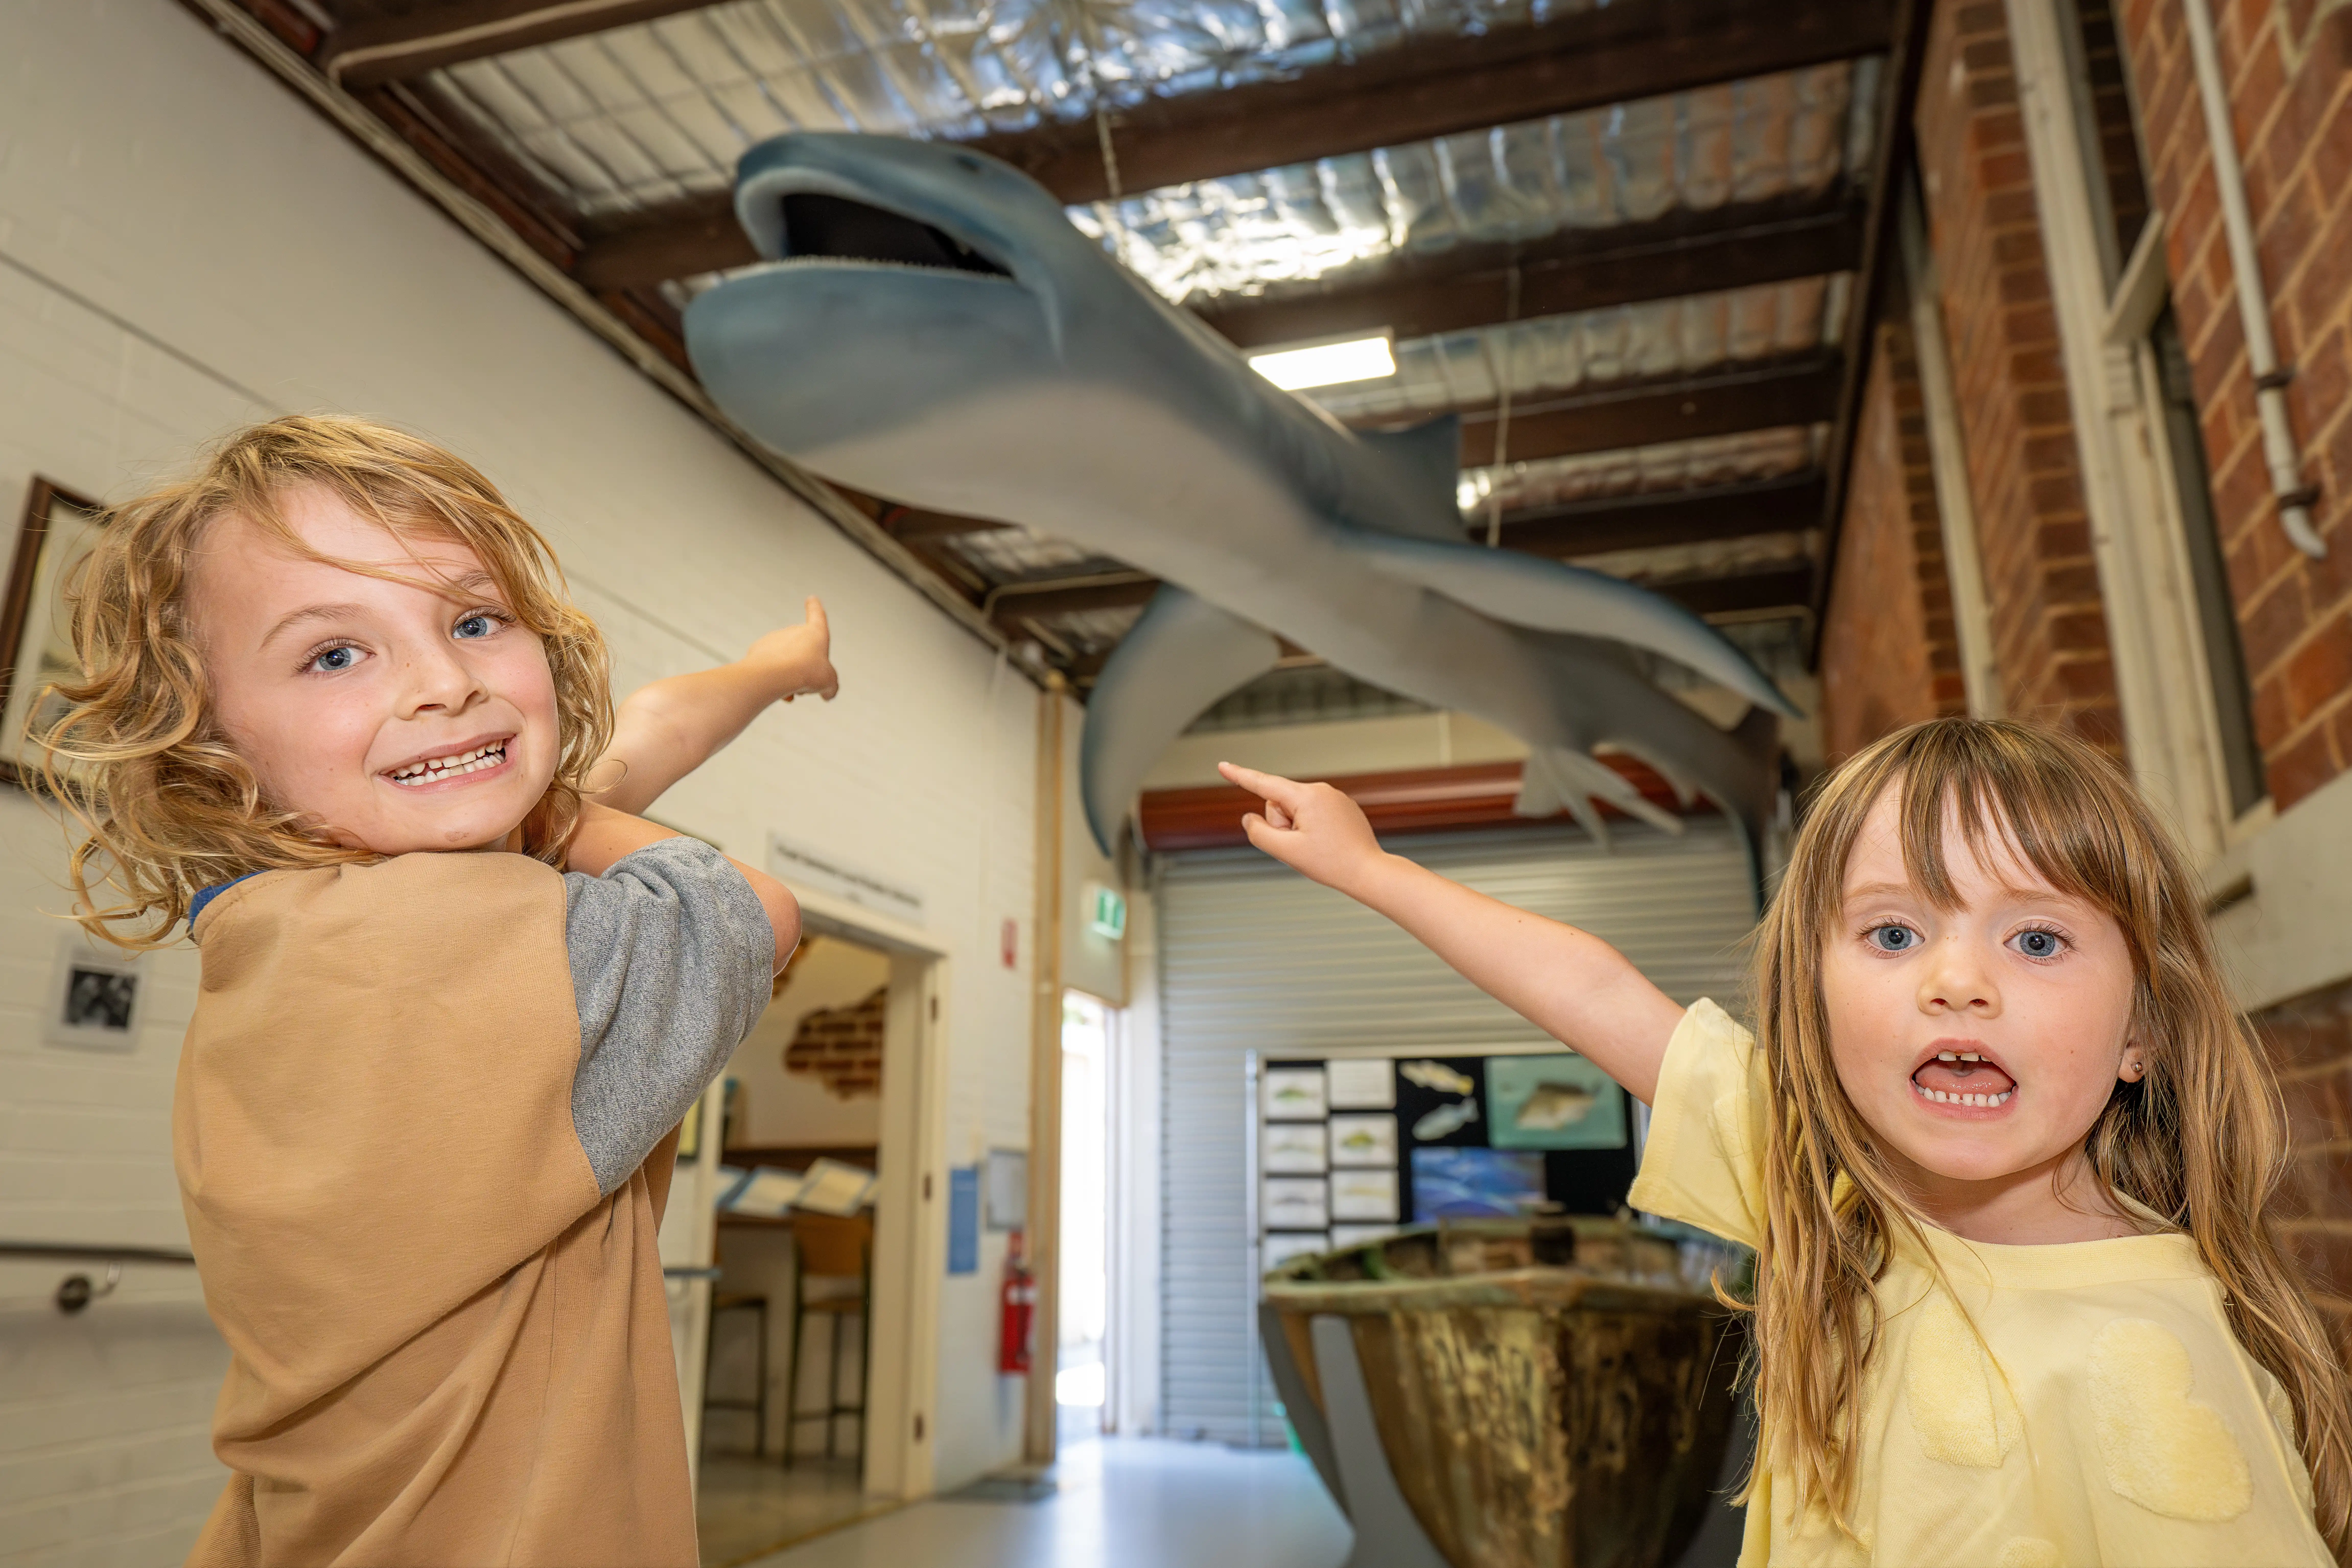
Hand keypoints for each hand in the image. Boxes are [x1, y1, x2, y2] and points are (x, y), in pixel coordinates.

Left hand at [746, 597, 838, 703]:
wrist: (775, 674)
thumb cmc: (806, 672)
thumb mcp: (828, 682)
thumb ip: (830, 686)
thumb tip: (827, 693)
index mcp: (815, 633)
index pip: (817, 615)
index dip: (815, 608)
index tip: (811, 599)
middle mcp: (793, 632)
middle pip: (803, 650)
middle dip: (805, 668)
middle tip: (807, 685)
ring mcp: (774, 640)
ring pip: (786, 661)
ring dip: (791, 676)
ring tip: (792, 692)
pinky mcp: (757, 651)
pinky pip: (769, 666)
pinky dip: (775, 679)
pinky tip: (778, 692)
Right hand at [1219, 761, 1385, 892]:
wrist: (1369, 871)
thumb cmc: (1331, 863)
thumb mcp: (1286, 851)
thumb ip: (1259, 833)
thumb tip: (1248, 819)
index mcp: (1306, 797)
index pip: (1264, 783)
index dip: (1239, 776)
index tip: (1222, 766)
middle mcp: (1321, 790)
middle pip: (1280, 803)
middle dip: (1281, 824)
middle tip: (1299, 846)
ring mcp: (1334, 797)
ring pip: (1297, 810)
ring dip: (1297, 828)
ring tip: (1316, 847)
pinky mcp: (1343, 807)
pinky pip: (1313, 813)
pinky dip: (1311, 828)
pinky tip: (1327, 844)